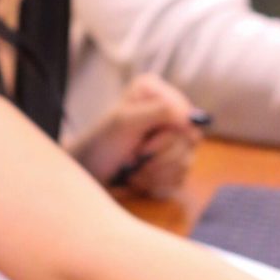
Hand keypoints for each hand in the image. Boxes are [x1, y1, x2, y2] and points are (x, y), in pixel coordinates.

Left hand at [68, 73, 204, 197]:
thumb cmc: (100, 144)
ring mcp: (172, 140)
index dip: (170, 137)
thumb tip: (192, 118)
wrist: (87, 174)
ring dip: (155, 174)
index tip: (142, 147)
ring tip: (132, 171)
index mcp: (157, 94)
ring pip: (185, 163)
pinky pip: (179, 179)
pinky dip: (156, 184)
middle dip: (158, 159)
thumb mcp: (125, 122)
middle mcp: (168, 114)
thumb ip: (160, 111)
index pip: (187, 117)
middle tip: (133, 159)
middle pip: (189, 142)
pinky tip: (138, 179)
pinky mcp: (171, 165)